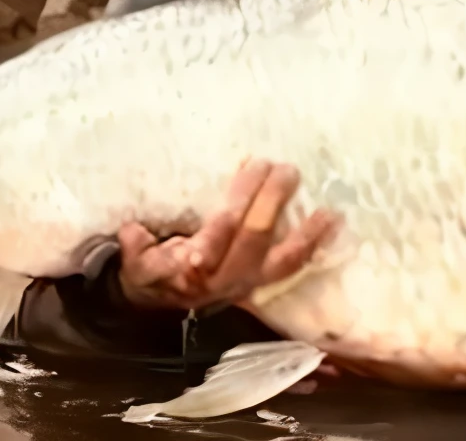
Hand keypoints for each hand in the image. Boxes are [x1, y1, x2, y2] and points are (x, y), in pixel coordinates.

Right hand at [114, 159, 339, 311]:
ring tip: (322, 203)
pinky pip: (292, 266)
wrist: (162, 299)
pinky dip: (314, 244)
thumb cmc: (150, 267)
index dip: (225, 219)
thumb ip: (135, 247)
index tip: (233, 197)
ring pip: (279, 259)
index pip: (211, 241)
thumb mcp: (135, 258)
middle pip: (250, 239)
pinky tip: (332, 221)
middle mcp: (222, 278)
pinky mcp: (261, 283)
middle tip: (277, 167)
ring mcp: (246, 282)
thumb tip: (133, 231)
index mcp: (188, 269)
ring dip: (302, 230)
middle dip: (265, 201)